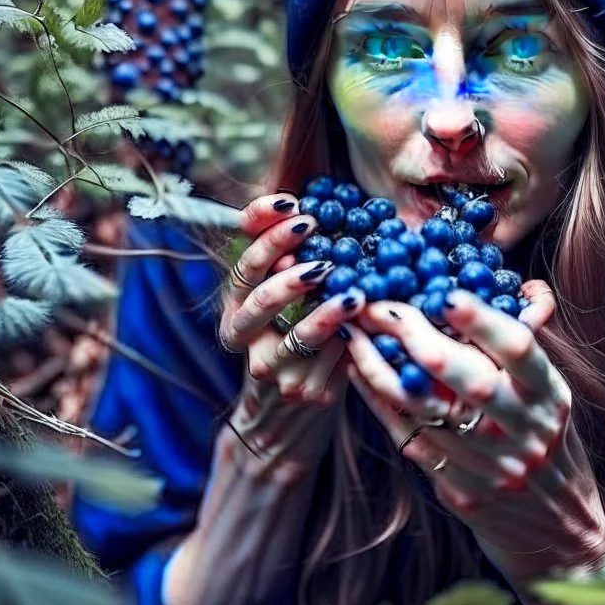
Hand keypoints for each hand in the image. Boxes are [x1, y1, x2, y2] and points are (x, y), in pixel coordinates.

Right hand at [219, 193, 366, 422]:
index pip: (243, 263)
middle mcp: (245, 337)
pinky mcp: (306, 392)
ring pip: (297, 339)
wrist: (294, 406)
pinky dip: (352, 342)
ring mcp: (273, 369)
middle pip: (259, 302)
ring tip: (351, 296)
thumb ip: (288, 248)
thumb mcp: (287, 285)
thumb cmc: (296, 325)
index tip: (293, 206)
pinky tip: (368, 326)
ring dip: (324, 316)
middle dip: (289, 275)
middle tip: (319, 251)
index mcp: (235, 304)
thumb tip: (300, 199)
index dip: (263, 231)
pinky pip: (332, 365)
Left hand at [342, 281, 604, 585]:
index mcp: (550, 397)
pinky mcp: (459, 491)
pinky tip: (359, 371)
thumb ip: (528, 350)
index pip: (520, 350)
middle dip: (419, 337)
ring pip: (427, 410)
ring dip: (381, 367)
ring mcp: (490, 466)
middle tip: (381, 306)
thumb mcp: (553, 397)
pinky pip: (409, 438)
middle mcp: (524, 432)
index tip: (446, 293)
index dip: (483, 320)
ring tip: (354, 333)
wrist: (557, 535)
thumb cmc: (551, 447)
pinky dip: (379, 401)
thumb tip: (522, 288)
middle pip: (470, 380)